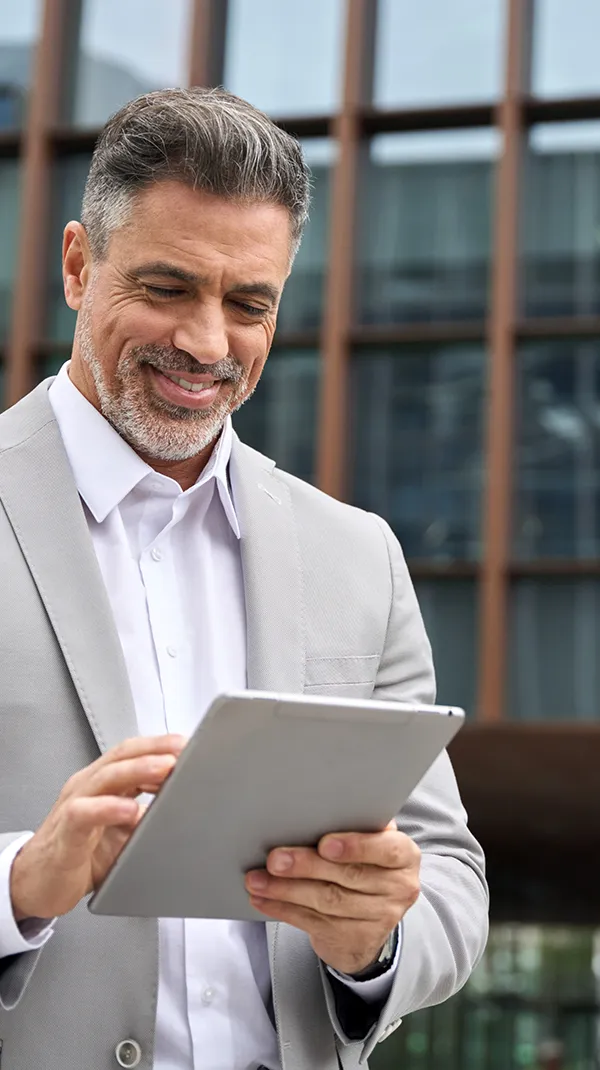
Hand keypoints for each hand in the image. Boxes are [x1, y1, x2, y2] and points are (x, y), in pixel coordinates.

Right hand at [10, 734, 186, 920]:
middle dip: (155, 749)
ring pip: (105, 777)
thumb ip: (148, 818)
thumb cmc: (80, 855)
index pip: (132, 753)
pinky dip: (108, 809)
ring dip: (138, 769)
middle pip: (121, 756)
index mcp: (102, 783)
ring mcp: (74, 805)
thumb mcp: (123, 834)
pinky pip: (84, 814)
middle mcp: (87, 787)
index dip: (161, 746)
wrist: (38, 884)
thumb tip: (183, 810)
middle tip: (183, 749)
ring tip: (165, 768)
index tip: (190, 746)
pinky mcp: (65, 833)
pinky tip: (130, 811)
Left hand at [244, 821, 419, 974]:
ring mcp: (378, 918)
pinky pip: (313, 921)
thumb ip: (357, 826)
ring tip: (257, 879)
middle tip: (275, 859)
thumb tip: (319, 807)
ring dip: (286, 889)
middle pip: (348, 876)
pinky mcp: (354, 939)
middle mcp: (398, 888)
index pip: (386, 850)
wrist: (373, 917)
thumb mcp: (372, 842)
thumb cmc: (366, 862)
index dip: (355, 846)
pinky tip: (263, 899)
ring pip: (327, 901)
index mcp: (404, 856)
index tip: (324, 844)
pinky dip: (283, 909)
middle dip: (306, 866)